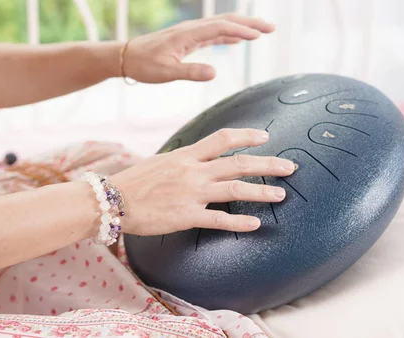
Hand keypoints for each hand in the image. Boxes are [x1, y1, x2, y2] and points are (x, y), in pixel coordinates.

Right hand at [108, 128, 296, 235]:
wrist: (112, 200)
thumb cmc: (134, 181)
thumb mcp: (162, 161)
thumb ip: (184, 160)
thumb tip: (199, 158)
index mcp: (187, 155)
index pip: (222, 138)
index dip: (247, 136)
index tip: (265, 137)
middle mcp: (193, 171)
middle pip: (238, 163)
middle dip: (268, 164)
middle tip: (290, 167)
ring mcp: (192, 193)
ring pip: (235, 189)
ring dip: (261, 192)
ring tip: (281, 195)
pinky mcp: (186, 215)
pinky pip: (219, 219)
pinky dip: (239, 222)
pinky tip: (255, 224)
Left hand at [122, 13, 274, 82]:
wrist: (126, 57)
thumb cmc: (144, 65)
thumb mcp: (167, 72)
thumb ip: (191, 72)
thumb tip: (214, 72)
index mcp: (188, 35)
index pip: (221, 28)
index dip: (242, 30)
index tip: (260, 35)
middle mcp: (192, 29)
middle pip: (226, 21)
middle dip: (249, 23)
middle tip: (271, 28)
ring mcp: (190, 33)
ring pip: (221, 25)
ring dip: (242, 26)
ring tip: (261, 31)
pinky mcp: (188, 39)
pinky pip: (213, 33)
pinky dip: (228, 34)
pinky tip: (237, 39)